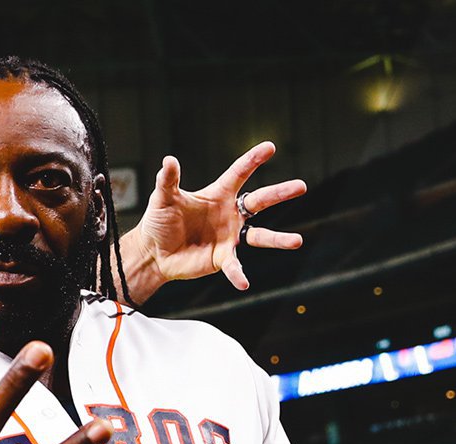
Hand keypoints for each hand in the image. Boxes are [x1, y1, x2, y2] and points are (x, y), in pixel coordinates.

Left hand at [122, 141, 305, 291]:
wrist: (154, 252)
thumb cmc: (160, 222)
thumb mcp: (163, 199)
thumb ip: (168, 180)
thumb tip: (169, 160)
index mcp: (218, 194)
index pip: (239, 173)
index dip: (253, 160)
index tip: (270, 148)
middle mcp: (230, 214)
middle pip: (260, 201)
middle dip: (280, 193)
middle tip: (301, 186)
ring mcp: (230, 237)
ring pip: (260, 236)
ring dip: (278, 239)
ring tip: (297, 241)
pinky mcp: (223, 258)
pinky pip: (235, 266)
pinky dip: (239, 274)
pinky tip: (244, 283)